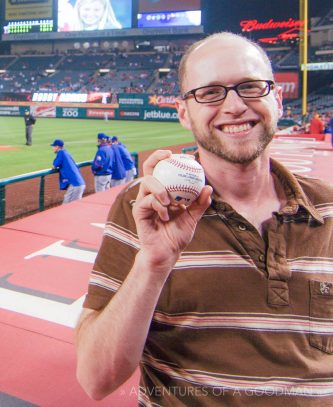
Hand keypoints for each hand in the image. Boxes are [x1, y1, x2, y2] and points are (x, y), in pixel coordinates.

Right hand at [132, 150, 211, 273]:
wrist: (167, 253)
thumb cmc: (177, 235)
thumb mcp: (192, 217)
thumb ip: (200, 203)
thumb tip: (208, 187)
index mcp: (163, 192)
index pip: (164, 170)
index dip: (169, 159)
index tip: (183, 155)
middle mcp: (152, 194)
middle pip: (149, 168)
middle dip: (156, 157)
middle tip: (168, 156)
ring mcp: (143, 202)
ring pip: (147, 182)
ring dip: (160, 188)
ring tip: (169, 200)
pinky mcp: (138, 212)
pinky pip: (146, 201)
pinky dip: (158, 205)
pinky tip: (165, 215)